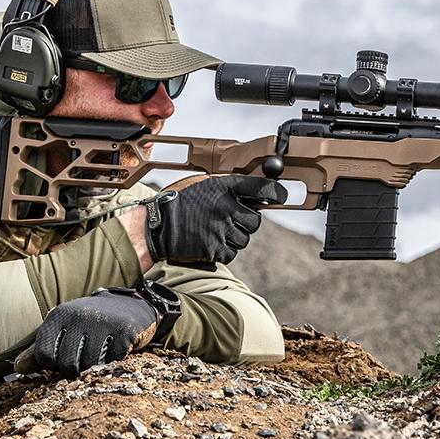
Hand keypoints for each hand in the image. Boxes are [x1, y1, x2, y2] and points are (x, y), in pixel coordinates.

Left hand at [33, 289, 160, 372]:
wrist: (130, 305)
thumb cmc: (90, 322)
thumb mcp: (63, 329)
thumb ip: (40, 348)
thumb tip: (19, 368)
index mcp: (59, 315)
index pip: (44, 355)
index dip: (53, 364)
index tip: (63, 358)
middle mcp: (80, 317)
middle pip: (68, 364)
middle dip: (75, 368)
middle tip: (83, 358)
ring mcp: (103, 324)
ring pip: (89, 365)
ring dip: (94, 367)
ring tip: (98, 355)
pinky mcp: (124, 332)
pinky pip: (112, 361)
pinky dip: (113, 362)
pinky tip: (114, 350)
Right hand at [145, 175, 286, 265]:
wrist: (157, 225)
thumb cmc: (181, 203)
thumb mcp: (205, 185)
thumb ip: (230, 189)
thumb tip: (258, 196)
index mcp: (224, 188)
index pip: (262, 188)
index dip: (276, 193)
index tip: (282, 196)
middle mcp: (226, 207)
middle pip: (255, 221)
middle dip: (245, 223)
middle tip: (227, 220)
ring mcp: (222, 229)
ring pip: (243, 239)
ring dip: (232, 237)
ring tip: (211, 230)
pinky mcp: (216, 248)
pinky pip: (231, 253)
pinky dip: (222, 250)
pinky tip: (207, 240)